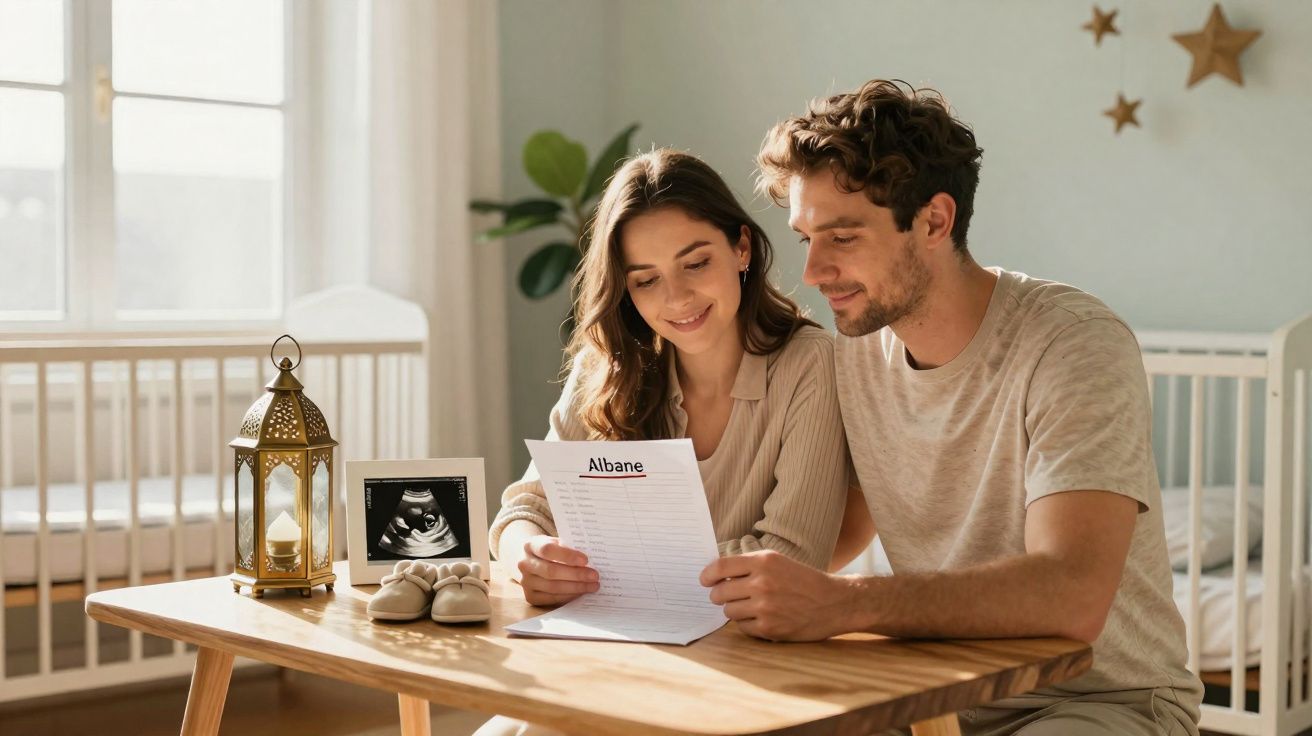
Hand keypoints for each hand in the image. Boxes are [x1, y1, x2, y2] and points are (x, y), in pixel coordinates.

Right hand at [517, 536, 599, 606]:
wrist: (531, 561)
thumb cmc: (550, 551)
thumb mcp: (556, 542)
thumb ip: (569, 547)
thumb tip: (592, 559)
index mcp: (530, 545)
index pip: (548, 550)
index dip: (567, 556)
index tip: (586, 560)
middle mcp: (524, 564)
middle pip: (551, 571)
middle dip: (576, 574)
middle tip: (594, 576)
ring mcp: (525, 582)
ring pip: (553, 587)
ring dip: (576, 587)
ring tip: (593, 585)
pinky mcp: (530, 596)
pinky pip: (552, 598)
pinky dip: (569, 596)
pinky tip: (581, 592)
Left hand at [700, 550, 854, 640]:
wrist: (834, 603)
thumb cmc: (804, 580)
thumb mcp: (778, 562)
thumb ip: (749, 565)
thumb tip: (716, 575)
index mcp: (763, 561)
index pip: (720, 567)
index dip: (707, 575)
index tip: (704, 580)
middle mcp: (762, 583)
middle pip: (720, 592)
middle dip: (720, 595)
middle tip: (727, 596)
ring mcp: (765, 607)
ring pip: (729, 611)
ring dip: (735, 610)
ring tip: (751, 607)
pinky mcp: (769, 628)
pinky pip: (742, 628)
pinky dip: (748, 624)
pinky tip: (762, 618)